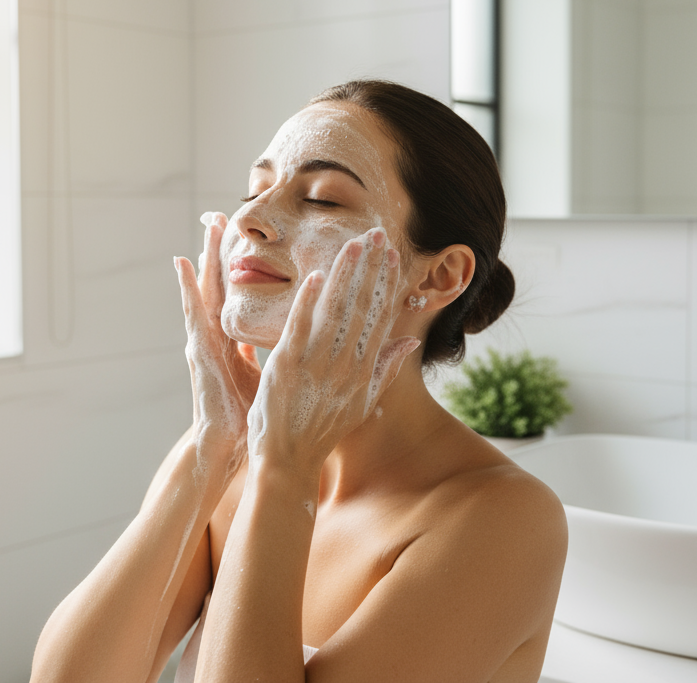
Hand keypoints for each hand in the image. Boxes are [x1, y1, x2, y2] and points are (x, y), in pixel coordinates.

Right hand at [175, 212, 261, 465]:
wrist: (229, 444)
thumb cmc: (249, 411)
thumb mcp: (266, 370)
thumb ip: (269, 348)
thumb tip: (289, 331)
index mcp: (234, 339)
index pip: (240, 295)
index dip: (242, 266)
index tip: (245, 235)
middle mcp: (217, 335)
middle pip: (221, 285)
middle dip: (220, 251)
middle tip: (221, 214)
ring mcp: (204, 340)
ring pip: (205, 290)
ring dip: (204, 257)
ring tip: (206, 225)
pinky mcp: (198, 350)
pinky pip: (193, 313)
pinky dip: (187, 287)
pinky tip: (181, 264)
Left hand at [245, 227, 421, 471]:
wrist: (288, 462)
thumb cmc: (320, 431)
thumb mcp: (362, 402)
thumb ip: (385, 367)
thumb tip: (408, 340)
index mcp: (363, 369)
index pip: (379, 317)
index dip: (386, 284)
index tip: (392, 255)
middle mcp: (346, 364)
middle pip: (363, 307)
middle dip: (371, 268)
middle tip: (378, 234)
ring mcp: (318, 365)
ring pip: (336, 311)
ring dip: (346, 275)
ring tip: (354, 243)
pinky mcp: (289, 367)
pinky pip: (301, 328)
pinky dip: (309, 301)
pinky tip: (317, 275)